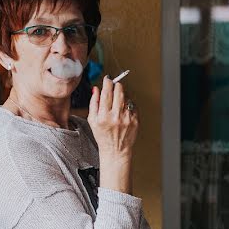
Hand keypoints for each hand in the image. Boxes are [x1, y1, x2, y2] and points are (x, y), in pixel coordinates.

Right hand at [88, 76, 138, 192]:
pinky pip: (132, 105)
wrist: (115, 149)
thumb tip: (96, 89)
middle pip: (119, 91)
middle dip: (116, 85)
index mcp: (103, 116)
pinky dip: (128, 105)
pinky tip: (123, 111)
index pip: (106, 93)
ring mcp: (127, 118)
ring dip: (122, 95)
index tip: (107, 79)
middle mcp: (116, 116)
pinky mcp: (135, 120)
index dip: (107, 83)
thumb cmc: (102, 136)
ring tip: (117, 102)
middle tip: (114, 85)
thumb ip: (93, 103)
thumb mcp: (92, 120)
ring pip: (126, 97)